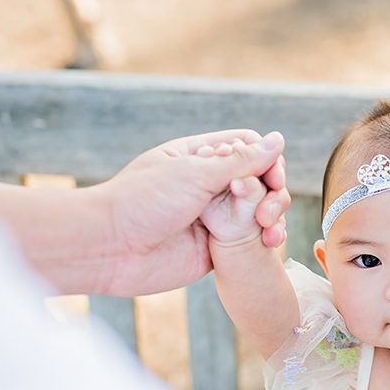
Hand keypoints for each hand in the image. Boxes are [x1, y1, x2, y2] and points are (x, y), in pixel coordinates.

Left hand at [94, 129, 289, 294]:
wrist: (110, 249)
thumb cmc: (143, 201)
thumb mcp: (195, 174)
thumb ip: (240, 161)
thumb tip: (278, 140)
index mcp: (199, 156)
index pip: (248, 146)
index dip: (267, 158)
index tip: (273, 176)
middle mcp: (208, 184)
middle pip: (258, 177)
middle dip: (272, 190)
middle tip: (267, 209)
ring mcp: (213, 216)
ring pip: (258, 209)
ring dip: (272, 214)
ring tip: (268, 227)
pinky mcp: (215, 247)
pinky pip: (249, 238)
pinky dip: (265, 238)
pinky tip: (269, 242)